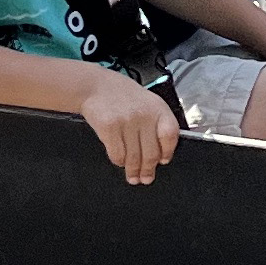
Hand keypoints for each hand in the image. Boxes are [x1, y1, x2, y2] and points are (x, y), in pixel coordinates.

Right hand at [82, 68, 181, 183]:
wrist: (96, 86)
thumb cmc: (123, 96)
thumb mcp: (147, 103)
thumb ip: (157, 124)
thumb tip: (161, 155)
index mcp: (158, 108)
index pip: (170, 135)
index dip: (168, 151)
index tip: (163, 160)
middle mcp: (144, 115)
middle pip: (151, 152)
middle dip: (148, 170)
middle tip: (146, 178)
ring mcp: (126, 121)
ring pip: (134, 157)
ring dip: (133, 171)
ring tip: (133, 177)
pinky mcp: (109, 128)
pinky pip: (117, 154)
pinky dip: (119, 161)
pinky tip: (120, 161)